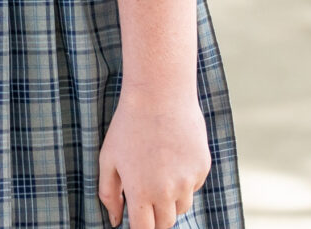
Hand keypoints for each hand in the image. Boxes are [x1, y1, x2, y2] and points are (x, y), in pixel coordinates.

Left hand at [97, 88, 209, 228]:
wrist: (160, 95)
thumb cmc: (128, 126)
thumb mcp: (108, 158)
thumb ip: (109, 193)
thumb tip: (114, 220)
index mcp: (141, 192)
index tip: (137, 224)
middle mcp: (167, 192)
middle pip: (165, 224)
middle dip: (155, 218)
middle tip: (145, 200)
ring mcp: (188, 180)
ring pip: (181, 206)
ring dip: (170, 200)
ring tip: (157, 171)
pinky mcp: (202, 168)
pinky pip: (193, 186)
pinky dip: (184, 181)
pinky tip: (172, 157)